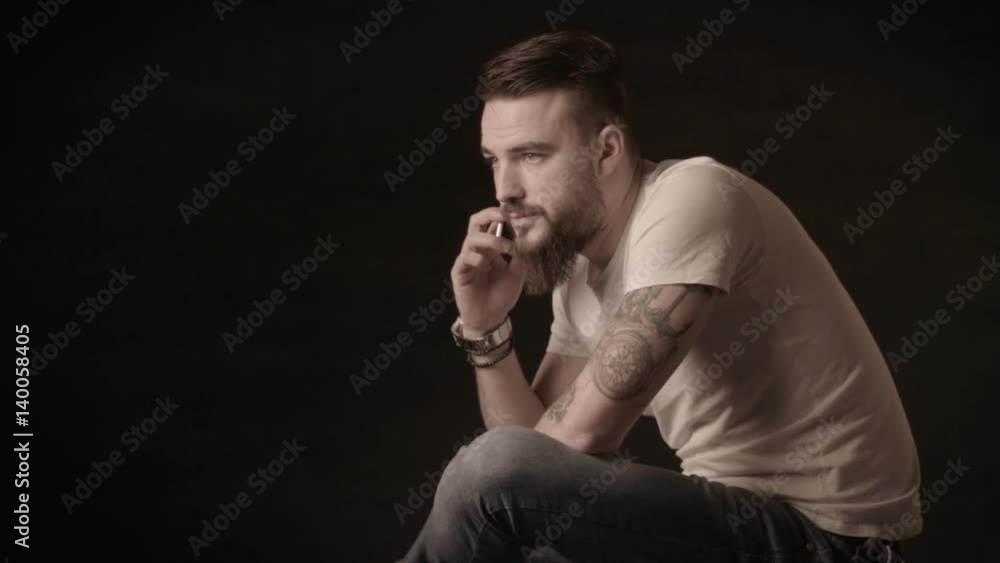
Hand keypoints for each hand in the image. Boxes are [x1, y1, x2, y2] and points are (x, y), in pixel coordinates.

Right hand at [450, 207, 526, 335]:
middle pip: (476, 222)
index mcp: (491, 248)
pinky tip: (487, 268)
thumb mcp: (517, 274)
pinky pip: (465, 258)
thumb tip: (529, 236)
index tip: (519, 211)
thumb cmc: (502, 296)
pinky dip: (478, 259)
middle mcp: (478, 250)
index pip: (492, 223)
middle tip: (505, 215)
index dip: (503, 214)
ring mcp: (467, 260)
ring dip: (490, 240)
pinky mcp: (459, 272)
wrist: (490, 319)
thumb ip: (521, 255)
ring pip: (472, 238)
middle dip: (490, 215)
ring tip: (505, 248)